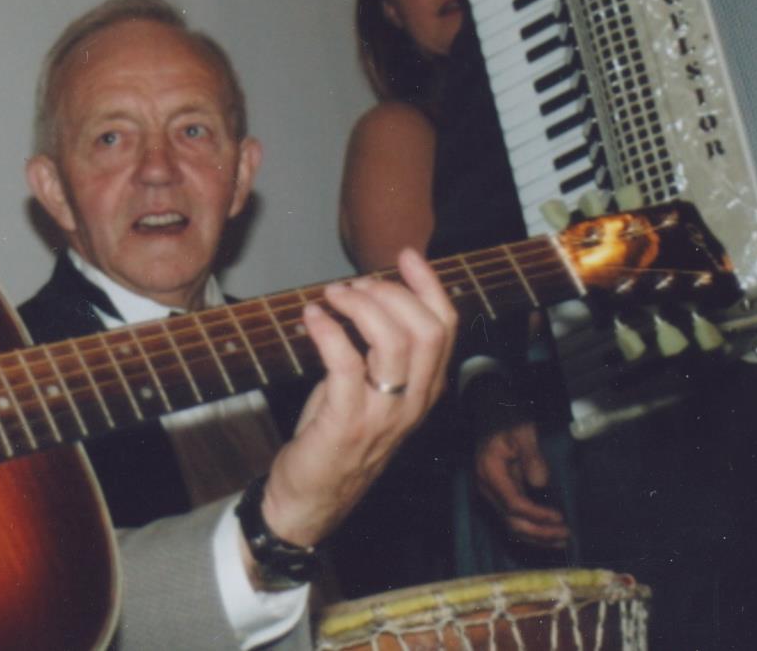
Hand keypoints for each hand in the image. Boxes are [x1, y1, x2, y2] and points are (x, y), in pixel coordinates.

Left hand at [257, 249, 454, 549]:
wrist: (311, 500)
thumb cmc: (336, 438)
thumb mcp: (368, 391)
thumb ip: (375, 351)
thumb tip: (364, 296)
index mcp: (424, 391)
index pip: (445, 328)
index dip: (429, 285)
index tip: (406, 256)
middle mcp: (413, 403)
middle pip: (425, 329)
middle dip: (389, 293)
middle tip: (352, 286)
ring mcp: (384, 415)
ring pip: (393, 341)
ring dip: (360, 306)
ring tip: (331, 297)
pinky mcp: (348, 423)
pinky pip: (346, 363)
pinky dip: (328, 330)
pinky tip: (311, 318)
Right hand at [473, 421, 568, 547]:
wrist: (493, 414)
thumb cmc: (509, 421)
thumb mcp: (523, 433)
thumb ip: (532, 457)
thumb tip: (540, 484)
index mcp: (490, 472)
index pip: (513, 503)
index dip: (537, 515)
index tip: (559, 517)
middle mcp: (487, 488)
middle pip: (512, 521)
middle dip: (540, 532)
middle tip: (565, 534)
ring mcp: (491, 494)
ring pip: (512, 526)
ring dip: (537, 537)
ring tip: (561, 541)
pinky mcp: (499, 496)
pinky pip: (514, 519)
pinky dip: (532, 530)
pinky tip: (549, 534)